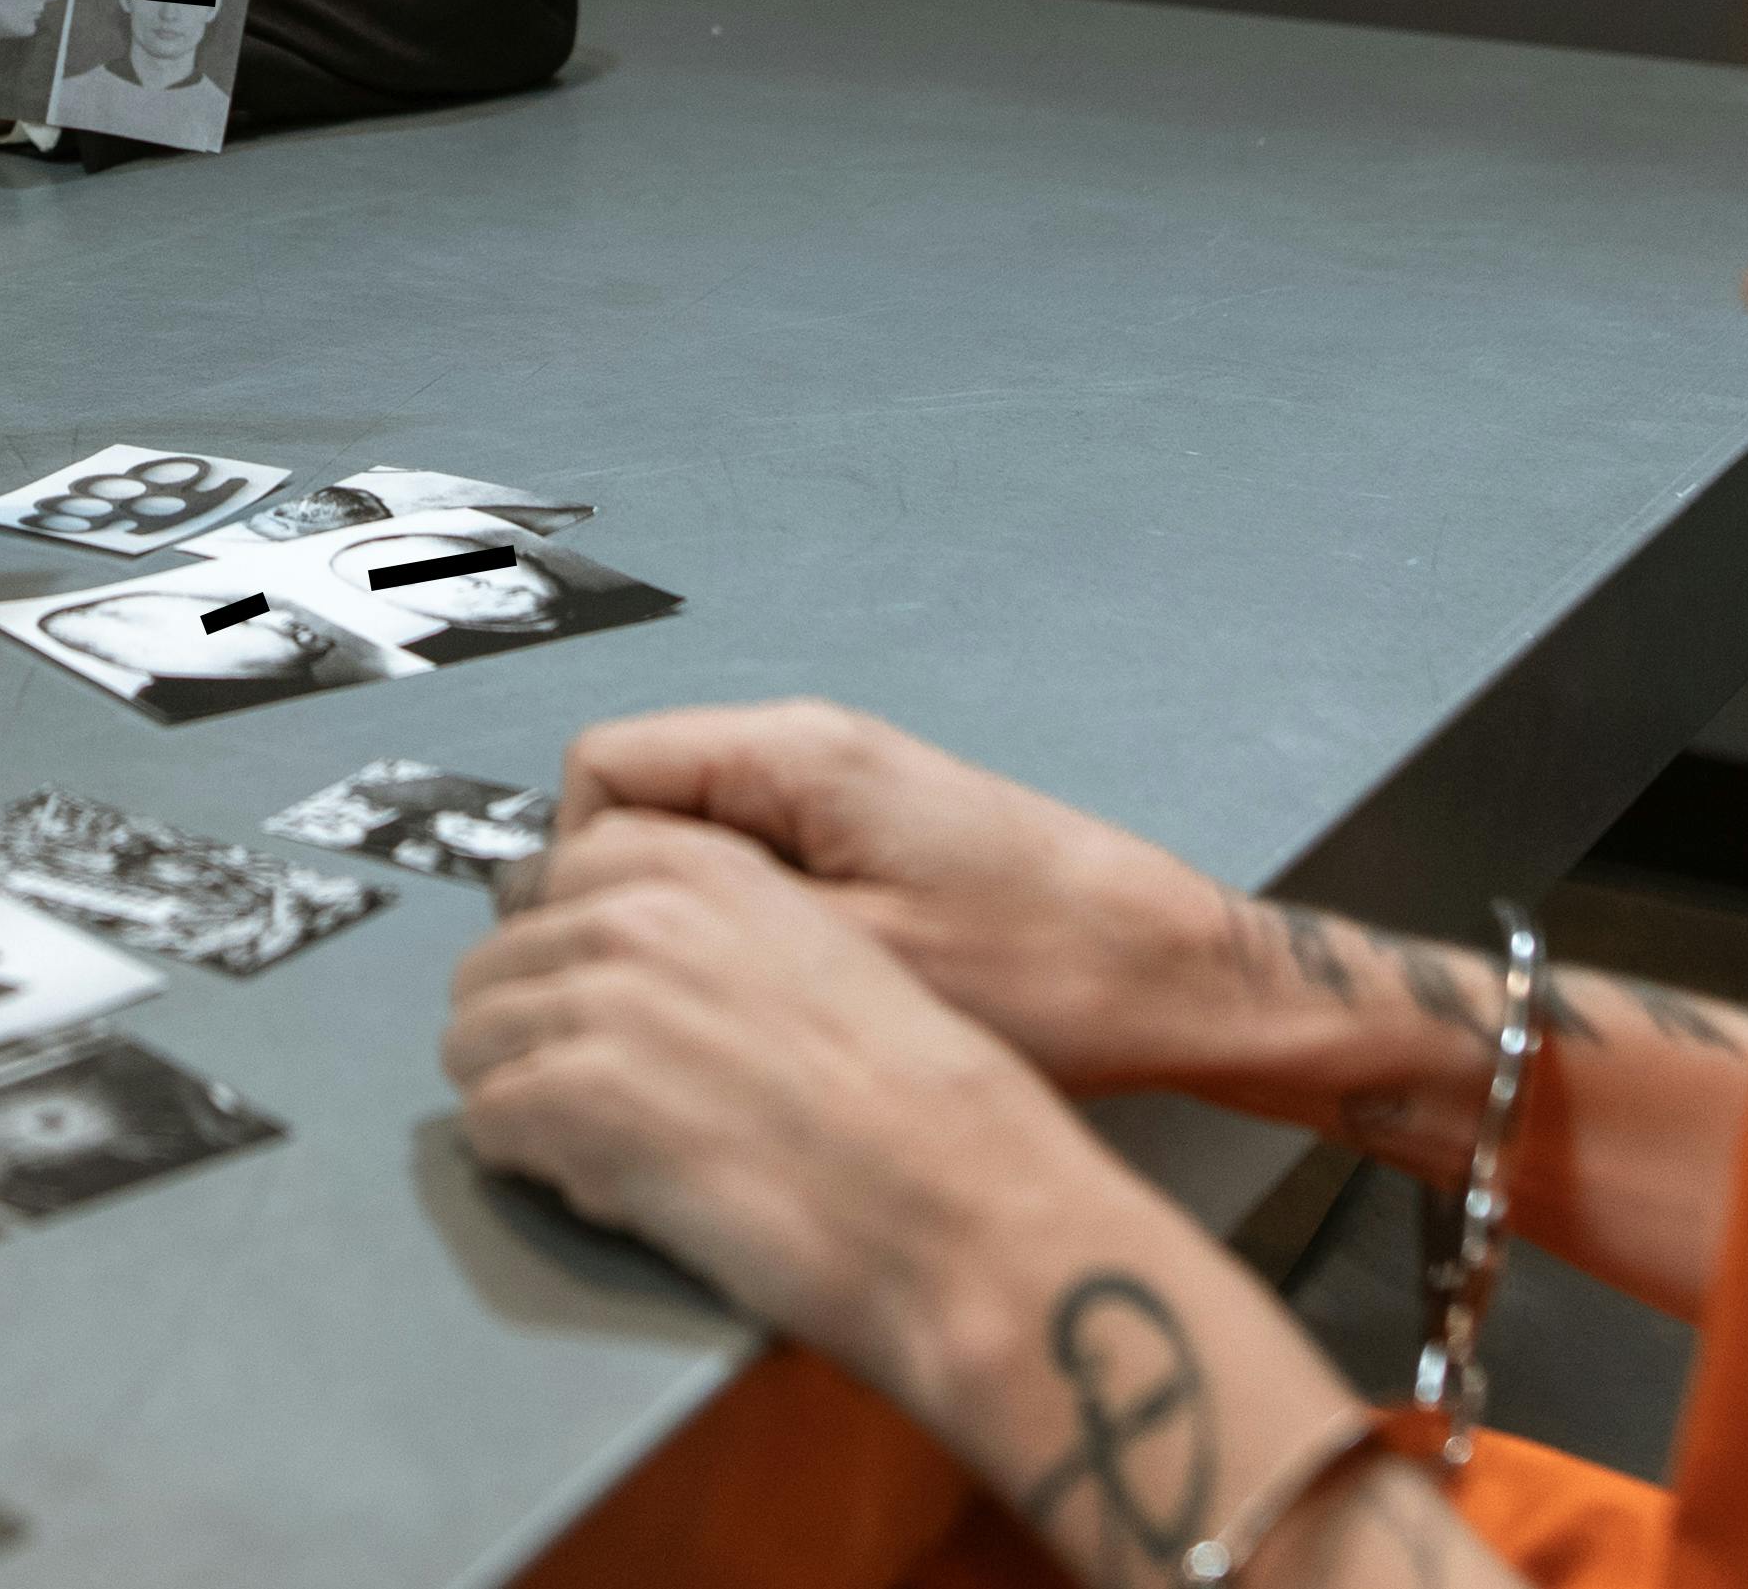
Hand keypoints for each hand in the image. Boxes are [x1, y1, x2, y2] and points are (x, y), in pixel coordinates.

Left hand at [447, 808, 1066, 1377]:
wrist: (960, 1204)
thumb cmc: (919, 1108)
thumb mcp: (823, 953)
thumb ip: (714, 933)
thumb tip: (630, 964)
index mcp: (702, 866)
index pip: (548, 879)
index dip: (559, 958)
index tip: (580, 1006)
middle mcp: (639, 918)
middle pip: (495, 962)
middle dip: (530, 1035)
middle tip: (593, 1097)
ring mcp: (602, 1005)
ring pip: (473, 1041)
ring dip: (523, 1098)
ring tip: (601, 1146)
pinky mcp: (582, 1100)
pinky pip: (490, 1124)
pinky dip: (532, 1163)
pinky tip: (608, 1184)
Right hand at [551, 701, 1230, 1089]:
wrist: (1172, 975)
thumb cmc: (1047, 970)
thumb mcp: (856, 961)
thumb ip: (713, 926)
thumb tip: (594, 928)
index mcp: (794, 757)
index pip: (599, 769)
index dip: (574, 869)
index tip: (601, 958)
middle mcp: (809, 749)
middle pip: (634, 797)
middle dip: (623, 896)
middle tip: (662, 993)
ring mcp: (841, 787)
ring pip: (690, 835)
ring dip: (685, 915)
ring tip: (732, 999)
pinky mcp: (870, 833)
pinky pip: (750, 859)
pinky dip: (741, 919)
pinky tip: (784, 988)